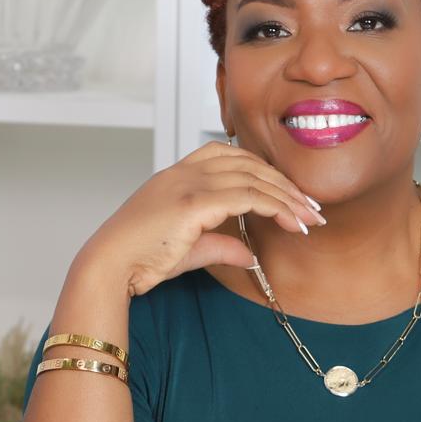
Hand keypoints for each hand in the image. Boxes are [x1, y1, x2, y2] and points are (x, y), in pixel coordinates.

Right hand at [77, 141, 327, 297]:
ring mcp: (189, 183)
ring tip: (309, 218)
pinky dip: (275, 208)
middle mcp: (184, 172)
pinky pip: (249, 197)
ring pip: (254, 178)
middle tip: (311, 208)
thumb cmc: (138, 258)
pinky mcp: (194, 201)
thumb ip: (221, 246)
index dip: (262, 170)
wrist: (108, 265)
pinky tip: (291, 224)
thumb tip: (249, 255)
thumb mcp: (188, 249)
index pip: (228, 155)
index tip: (286, 193)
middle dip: (285, 185)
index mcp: (177, 175)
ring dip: (287, 198)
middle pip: (249, 164)